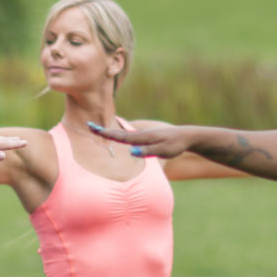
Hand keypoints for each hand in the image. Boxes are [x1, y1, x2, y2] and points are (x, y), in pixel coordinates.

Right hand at [85, 119, 203, 160]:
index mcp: (143, 138)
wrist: (187, 136)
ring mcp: (143, 136)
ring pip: (123, 134)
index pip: (121, 136)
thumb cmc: (175, 145)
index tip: (93, 128)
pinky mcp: (147, 138)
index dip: (107, 133)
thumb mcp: (163, 150)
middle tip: (89, 125)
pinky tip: (117, 137)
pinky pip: (129, 136)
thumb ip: (147, 151)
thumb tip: (131, 152)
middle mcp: (141, 135)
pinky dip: (119, 135)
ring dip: (110, 132)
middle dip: (104, 131)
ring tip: (97, 130)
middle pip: (119, 133)